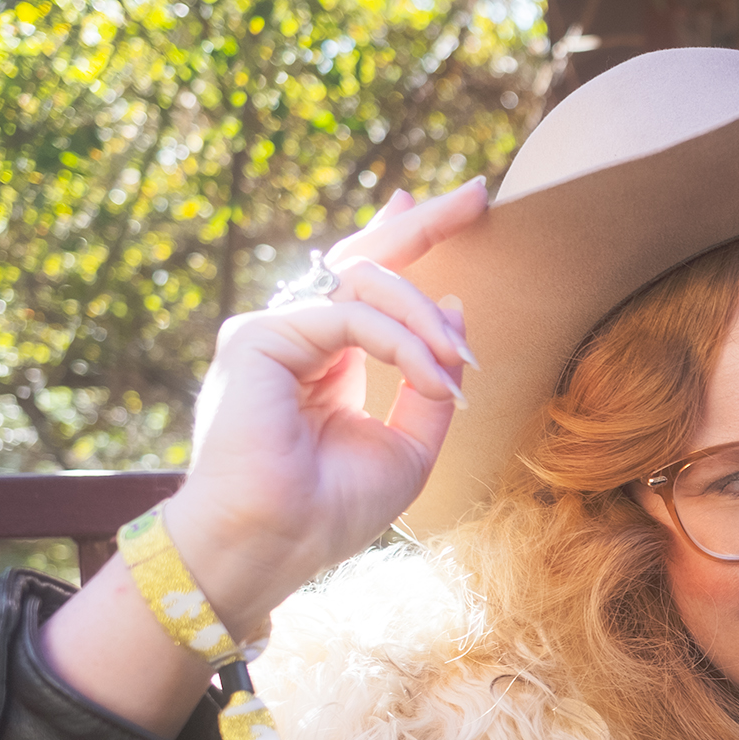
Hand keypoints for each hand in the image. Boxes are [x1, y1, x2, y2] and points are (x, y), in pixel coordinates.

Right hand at [169, 179, 489, 636]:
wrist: (275, 545)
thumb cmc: (330, 509)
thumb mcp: (408, 444)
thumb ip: (430, 376)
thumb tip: (454, 306)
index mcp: (325, 356)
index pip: (364, 282)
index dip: (404, 237)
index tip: (450, 205)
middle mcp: (295, 335)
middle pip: (362, 258)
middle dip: (425, 222)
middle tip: (478, 194)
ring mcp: (272, 331)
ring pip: (367, 283)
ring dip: (428, 322)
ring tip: (461, 369)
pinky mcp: (259, 337)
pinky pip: (352, 317)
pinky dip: (406, 345)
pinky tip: (437, 379)